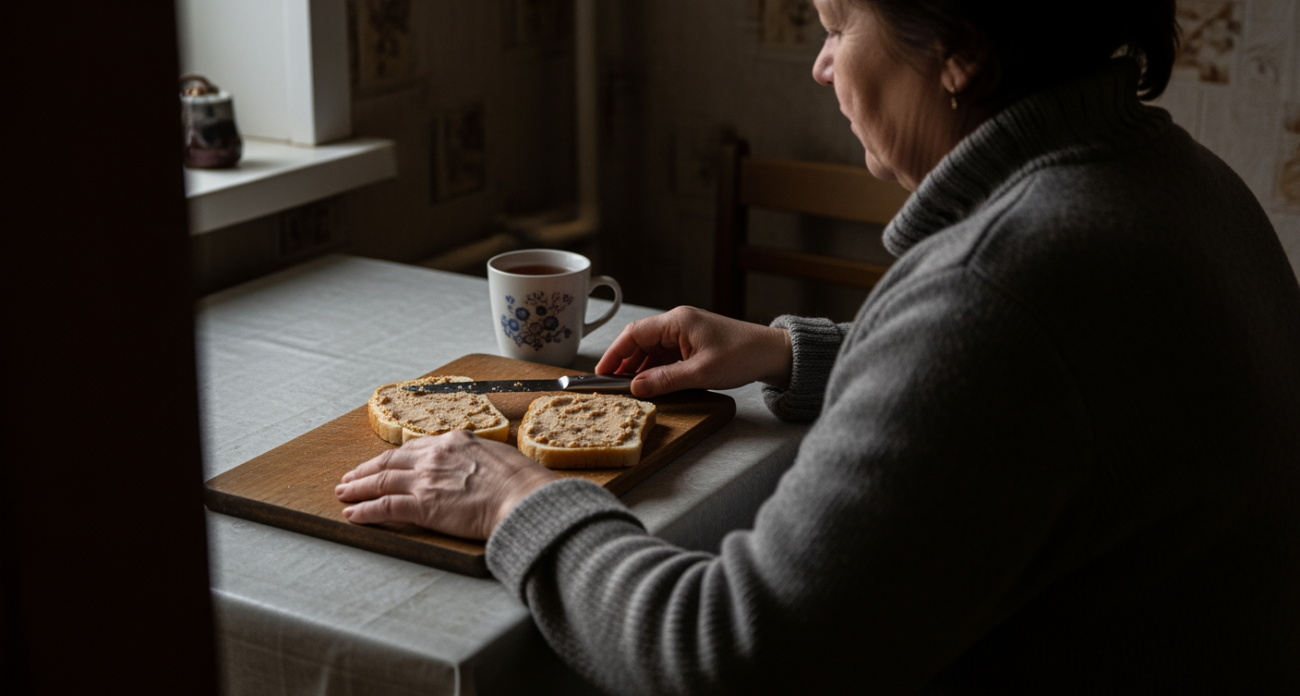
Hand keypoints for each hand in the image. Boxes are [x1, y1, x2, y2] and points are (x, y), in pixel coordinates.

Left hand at [336, 431, 556, 539]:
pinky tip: (354, 514)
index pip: (414, 448)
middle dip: (366, 470)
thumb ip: (478, 457)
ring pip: (381, 482)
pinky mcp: (422, 506)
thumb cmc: (521, 481)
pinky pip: (385, 507)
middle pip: (390, 461)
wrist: (522, 497)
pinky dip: (366, 511)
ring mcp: (426, 480)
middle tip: (350, 476)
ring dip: (358, 488)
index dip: (394, 458)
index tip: (384, 463)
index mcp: (454, 441)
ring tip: (344, 493)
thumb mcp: (498, 455)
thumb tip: (476, 465)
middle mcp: (434, 456)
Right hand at [594, 306, 792, 397]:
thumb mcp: (700, 373)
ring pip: (652, 349)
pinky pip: (666, 355)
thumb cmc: (742, 356)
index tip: (600, 371)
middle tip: (609, 383)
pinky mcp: (693, 344)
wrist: (772, 354)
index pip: (634, 334)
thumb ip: (665, 380)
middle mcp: (678, 323)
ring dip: (639, 368)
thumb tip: (635, 387)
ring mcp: (686, 333)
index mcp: (677, 321)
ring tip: (626, 387)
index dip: (614, 353)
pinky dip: (655, 369)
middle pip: (640, 341)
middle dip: (624, 362)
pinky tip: (649, 383)